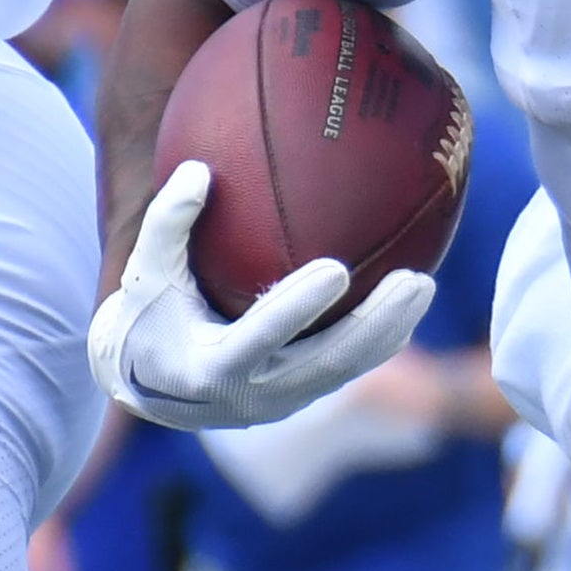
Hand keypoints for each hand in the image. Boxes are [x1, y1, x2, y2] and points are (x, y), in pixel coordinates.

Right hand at [90, 161, 434, 428]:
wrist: (148, 383)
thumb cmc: (147, 315)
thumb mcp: (146, 271)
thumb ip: (167, 222)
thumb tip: (199, 168)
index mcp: (212, 367)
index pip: (263, 336)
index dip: (298, 307)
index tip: (337, 267)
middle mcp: (254, 394)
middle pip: (327, 363)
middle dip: (375, 324)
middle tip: (415, 280)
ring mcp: (282, 401)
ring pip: (347, 370)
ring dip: (390, 332)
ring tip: (424, 286)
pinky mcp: (300, 397)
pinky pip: (346, 369)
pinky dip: (378, 340)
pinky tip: (408, 302)